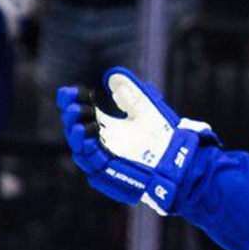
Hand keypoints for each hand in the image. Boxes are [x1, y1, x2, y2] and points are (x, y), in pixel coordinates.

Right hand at [55, 68, 215, 213]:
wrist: (178, 155)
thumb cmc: (162, 133)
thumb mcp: (146, 107)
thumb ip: (131, 92)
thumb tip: (112, 76)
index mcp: (105, 125)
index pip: (80, 113)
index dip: (71, 102)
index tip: (70, 91)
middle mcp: (100, 141)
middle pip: (74, 129)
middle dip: (71, 116)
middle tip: (73, 106)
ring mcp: (103, 158)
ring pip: (79, 148)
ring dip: (75, 134)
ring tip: (77, 122)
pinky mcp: (109, 173)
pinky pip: (93, 163)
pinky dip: (88, 150)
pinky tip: (88, 137)